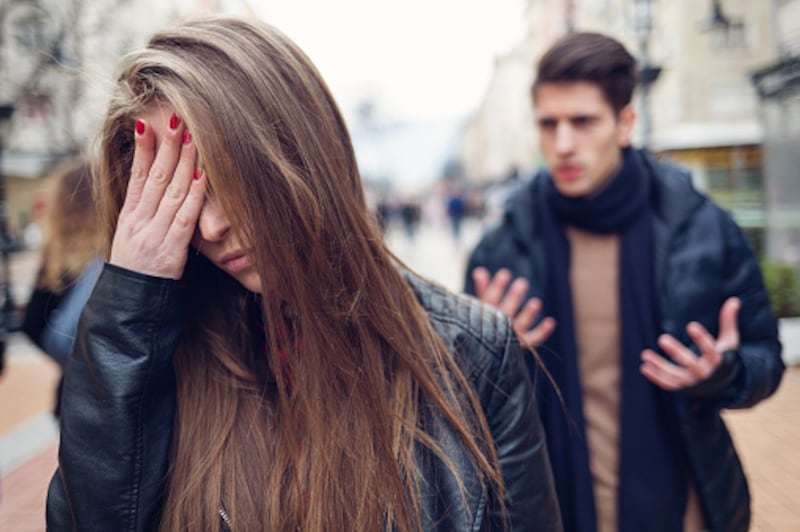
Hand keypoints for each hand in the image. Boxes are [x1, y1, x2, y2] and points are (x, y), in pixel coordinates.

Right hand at [109, 112, 205, 278]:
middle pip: (154, 176)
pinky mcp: (170, 250)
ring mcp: (153, 235)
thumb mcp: (130, 239)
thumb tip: (151, 188)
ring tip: (191, 135)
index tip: (147, 122)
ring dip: (183, 161)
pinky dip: (194, 194)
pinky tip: (201, 174)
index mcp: (129, 217)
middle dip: (166, 145)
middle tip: (175, 116)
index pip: (136, 175)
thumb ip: (142, 214)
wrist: (128, 308)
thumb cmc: (136, 273)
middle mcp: (139, 222)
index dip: (142, 148)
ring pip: (170, 191)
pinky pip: (185, 217)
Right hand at [472, 267, 555, 348]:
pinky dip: (542, 332)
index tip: (505, 274)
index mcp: (485, 314)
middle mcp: (498, 325)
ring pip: (520, 324)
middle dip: (514, 297)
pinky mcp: (522, 344)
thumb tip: (479, 271)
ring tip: (537, 302)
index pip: (490, 298)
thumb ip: (483, 288)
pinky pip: (533, 338)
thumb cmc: (485, 322)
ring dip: (528, 314)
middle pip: (506, 310)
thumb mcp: (482, 304)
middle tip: (522, 283)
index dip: (497, 287)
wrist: (485, 351)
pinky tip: (551, 322)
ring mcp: (510, 336)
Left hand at [640, 297, 740, 390]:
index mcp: (717, 361)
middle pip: (690, 363)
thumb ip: (728, 322)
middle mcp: (705, 373)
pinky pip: (668, 384)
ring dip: (659, 366)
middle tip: (662, 338)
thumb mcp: (729, 342)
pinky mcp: (684, 388)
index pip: (710, 350)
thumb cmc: (725, 358)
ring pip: (675, 375)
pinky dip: (656, 377)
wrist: (725, 385)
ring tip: (645, 354)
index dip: (701, 339)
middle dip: (676, 352)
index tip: (691, 325)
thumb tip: (734, 300)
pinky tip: (644, 366)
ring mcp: (693, 382)